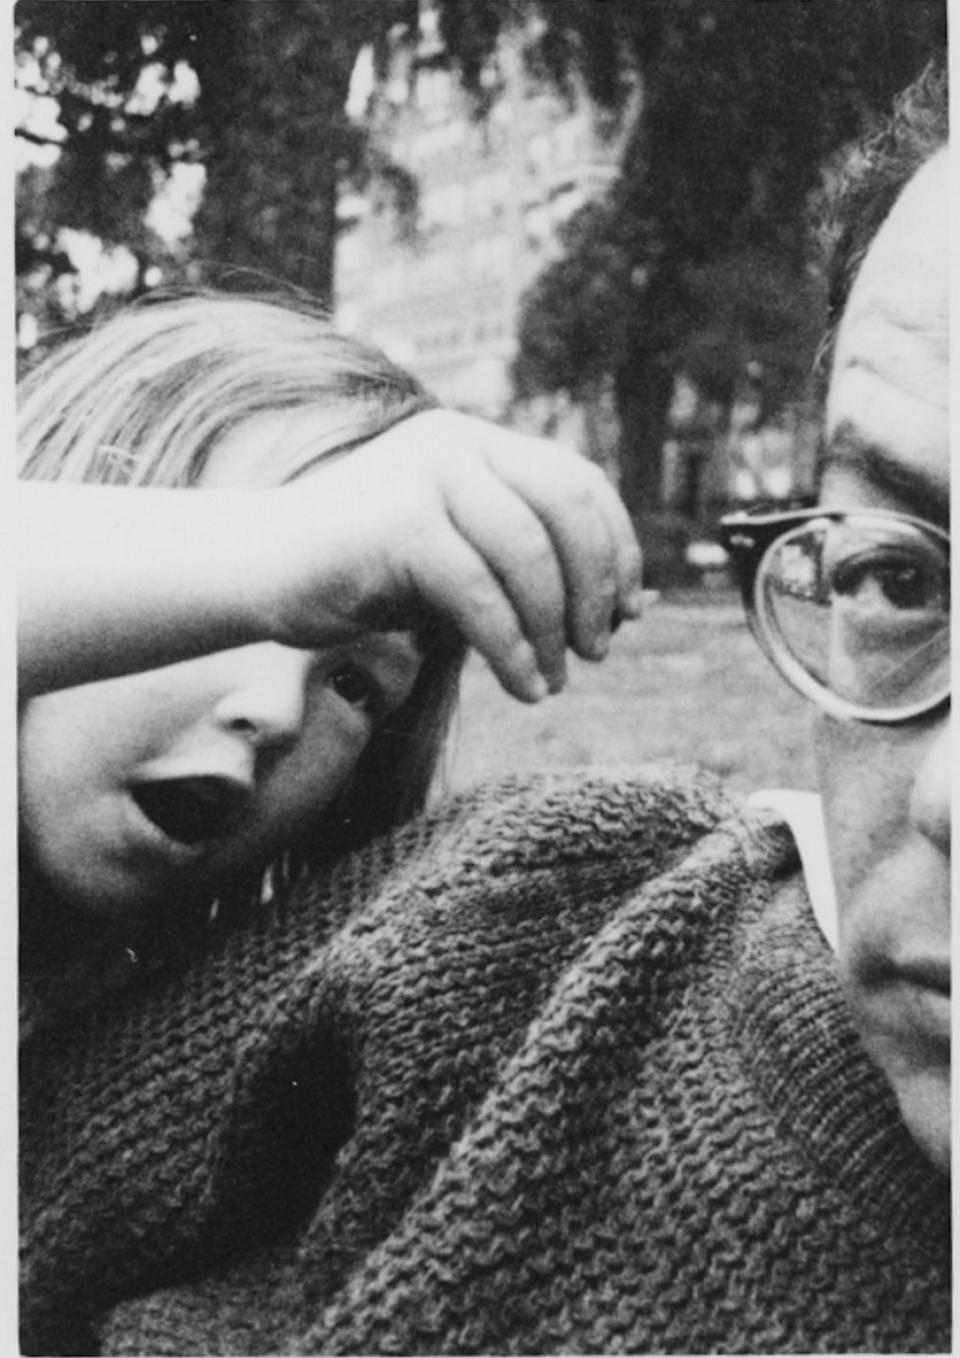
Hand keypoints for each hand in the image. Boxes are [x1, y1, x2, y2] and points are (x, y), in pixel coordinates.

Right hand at [263, 410, 643, 701]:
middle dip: (595, 587)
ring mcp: (426, 475)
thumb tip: (628, 607)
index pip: (579, 481)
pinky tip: (523, 686)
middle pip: (567, 509)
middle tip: (597, 649)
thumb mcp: (460, 559)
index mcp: (478, 442)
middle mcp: (457, 444)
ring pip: (529, 554)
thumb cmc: (363, 571)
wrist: (259, 568)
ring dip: (554, 630)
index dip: (618, 547)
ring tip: (555, 680)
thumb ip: (528, 569)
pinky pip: (481, 594)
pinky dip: (513, 649)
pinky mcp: (398, 522)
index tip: (627, 610)